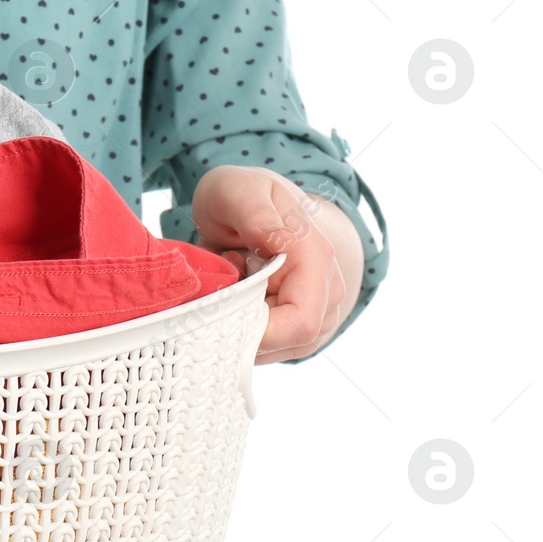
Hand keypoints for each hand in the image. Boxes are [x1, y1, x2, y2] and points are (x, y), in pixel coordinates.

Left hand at [190, 165, 363, 363]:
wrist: (253, 203)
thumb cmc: (242, 195)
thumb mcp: (238, 190)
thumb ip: (254, 214)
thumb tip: (276, 244)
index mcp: (315, 259)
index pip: (300, 323)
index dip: (258, 333)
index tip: (219, 312)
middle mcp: (328, 292)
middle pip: (284, 342)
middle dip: (239, 329)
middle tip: (214, 290)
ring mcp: (319, 314)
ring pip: (273, 351)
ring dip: (237, 330)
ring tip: (226, 287)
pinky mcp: (300, 328)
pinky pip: (266, 349)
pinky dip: (239, 332)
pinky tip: (231, 301)